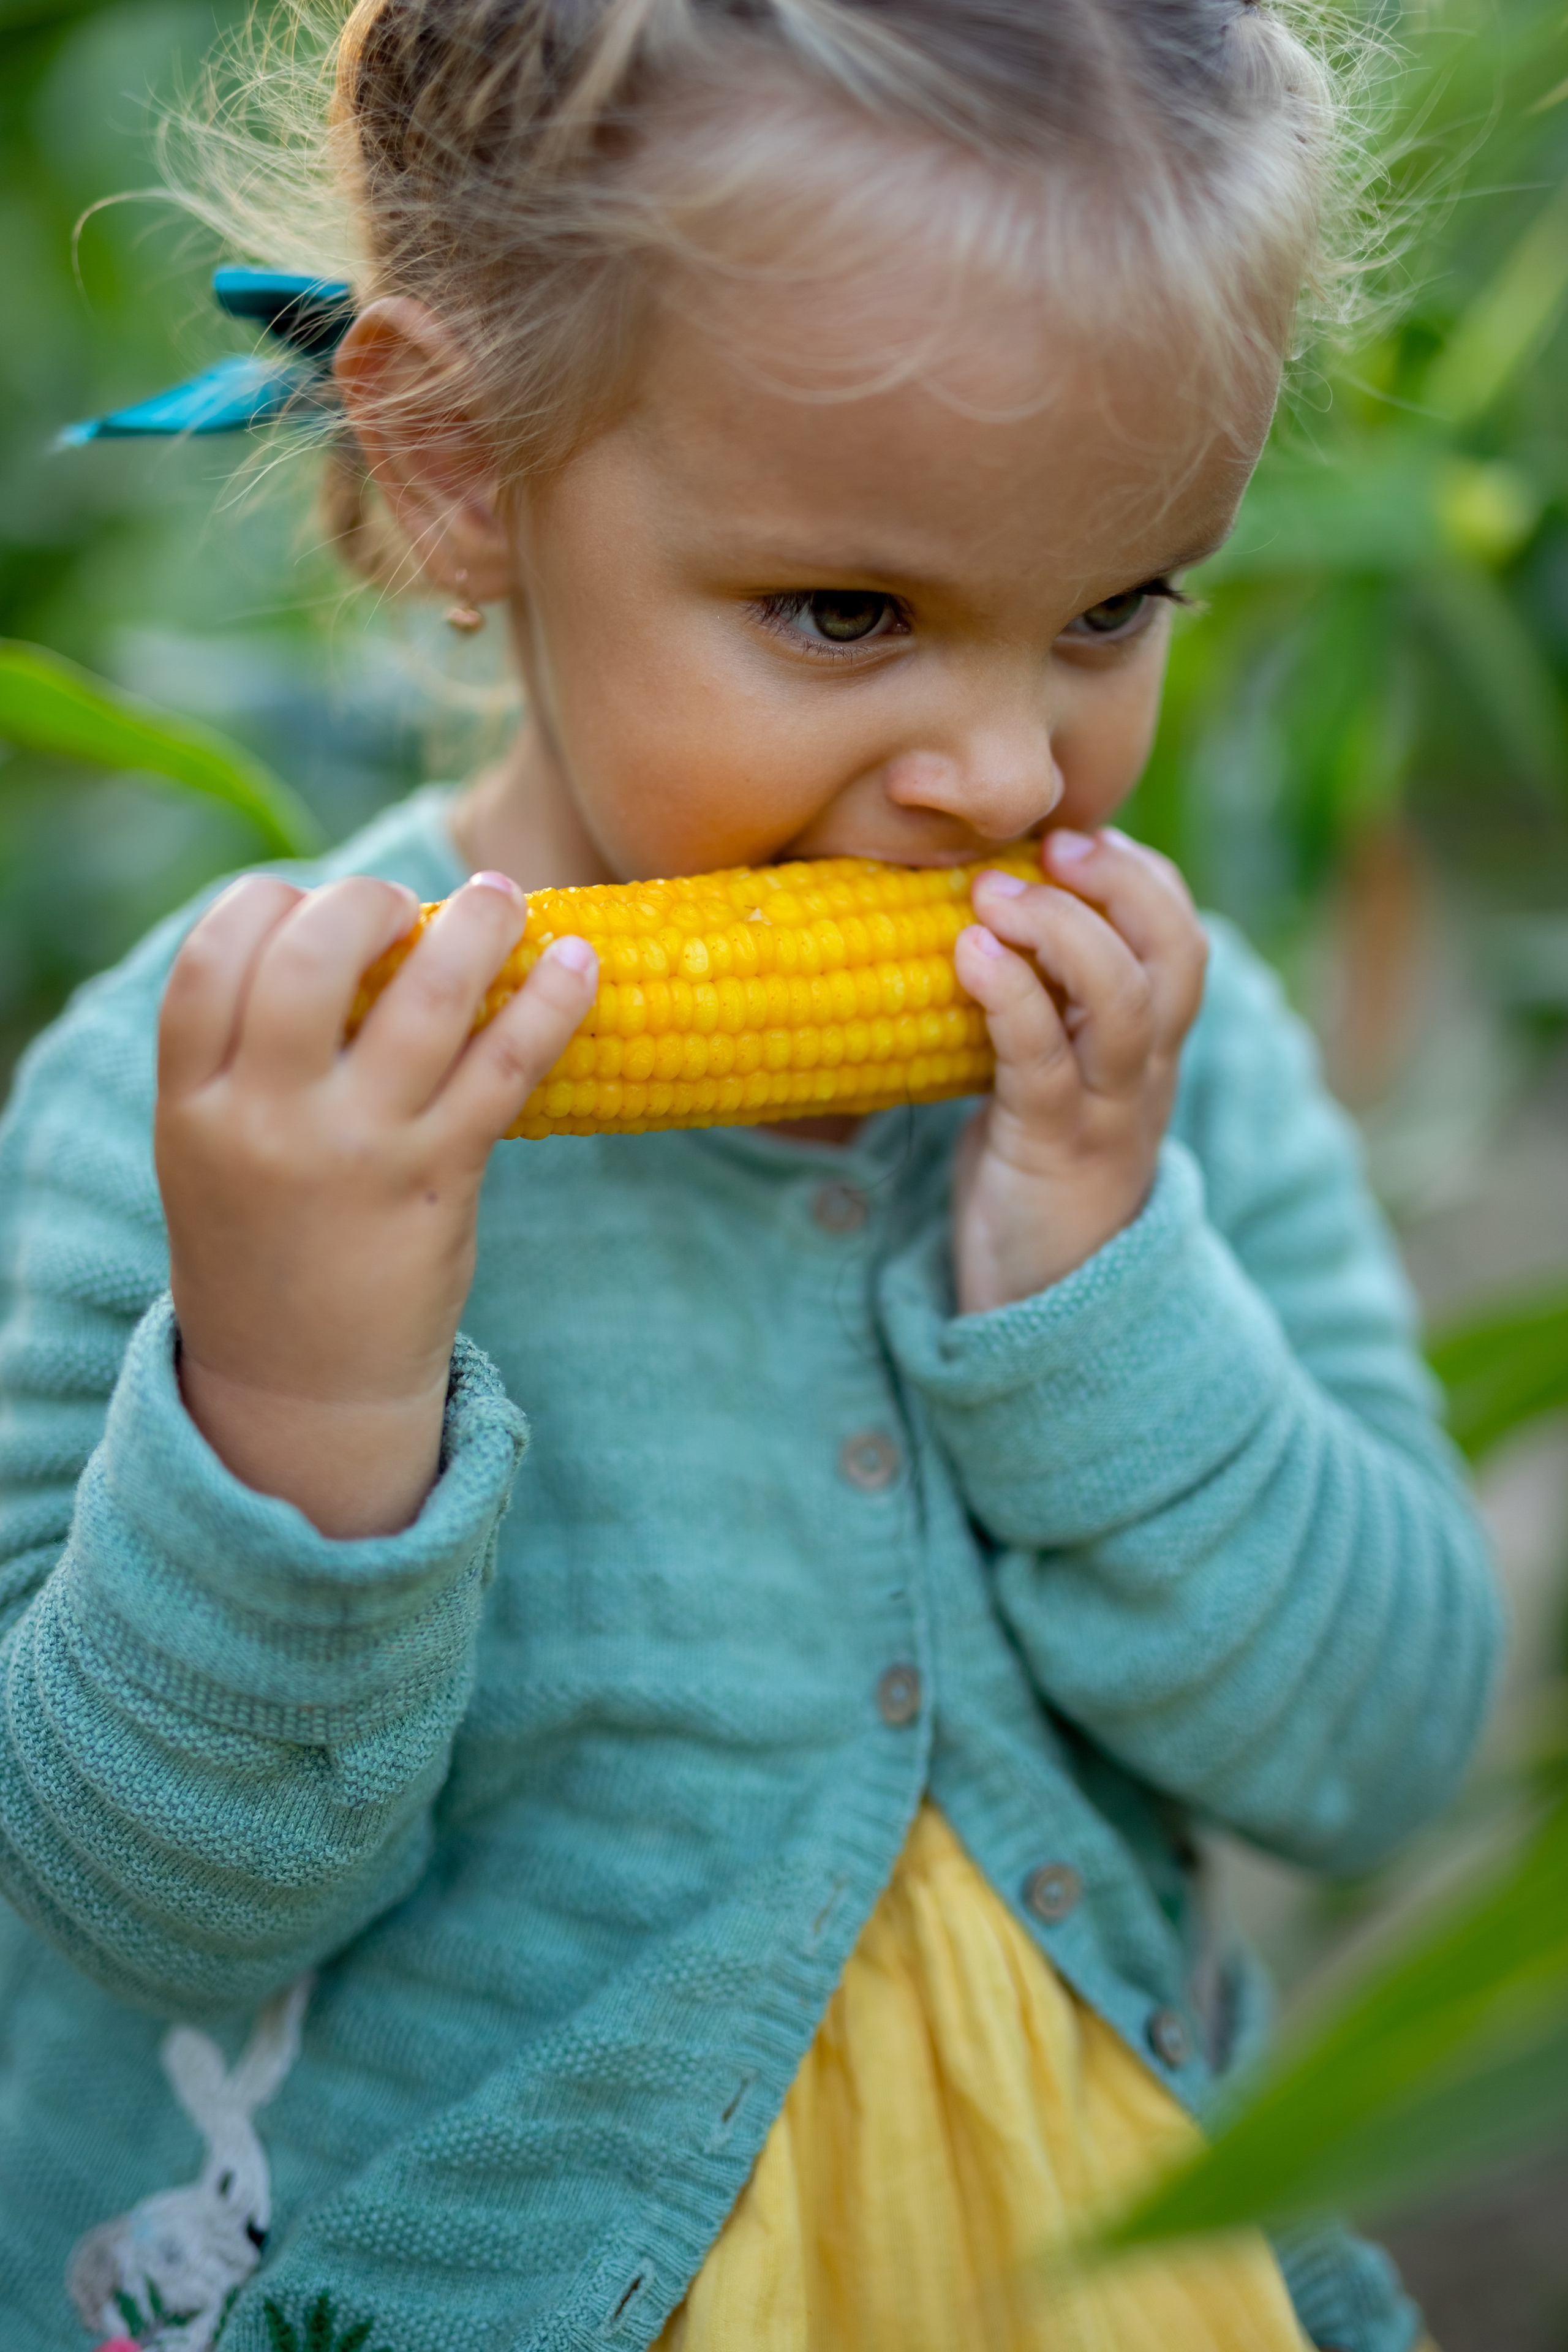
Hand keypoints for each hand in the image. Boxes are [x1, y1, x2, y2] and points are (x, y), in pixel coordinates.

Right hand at [156, 870, 596, 1536]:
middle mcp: (269, 1121)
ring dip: (478, 928)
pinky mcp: (440, 1180)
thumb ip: (246, 1056)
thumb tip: (340, 933)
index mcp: (194, 1106)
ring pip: (429, 999)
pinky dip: (549, 1003)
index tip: (309, 903)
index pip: (216, 960)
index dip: (266, 905)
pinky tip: (577, 963)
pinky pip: (505, 1068)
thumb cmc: (265, 1244)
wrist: (302, 1388)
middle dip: (367, 901)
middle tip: (406, 903)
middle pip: (316, 958)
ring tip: (505, 899)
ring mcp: (359, 1150)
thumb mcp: (211, 1152)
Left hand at [949, 828, 1206, 1314]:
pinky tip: (969, 955)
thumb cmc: (1031, 1173)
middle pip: (1176, 954)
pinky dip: (1011, 998)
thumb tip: (977, 916)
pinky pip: (1044, 1060)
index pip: (1180, 937)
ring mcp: (1107, 1109)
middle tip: (1054, 843)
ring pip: (1125, 1001)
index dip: (1142, 876)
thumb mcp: (1050, 1077)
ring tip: (993, 893)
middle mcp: (1144, 1069)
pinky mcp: (1054, 1148)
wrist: (1042, 1303)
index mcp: (1147, 1045)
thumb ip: (1041, 1008)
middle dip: (1123, 883)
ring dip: (1063, 930)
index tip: (1078, 834)